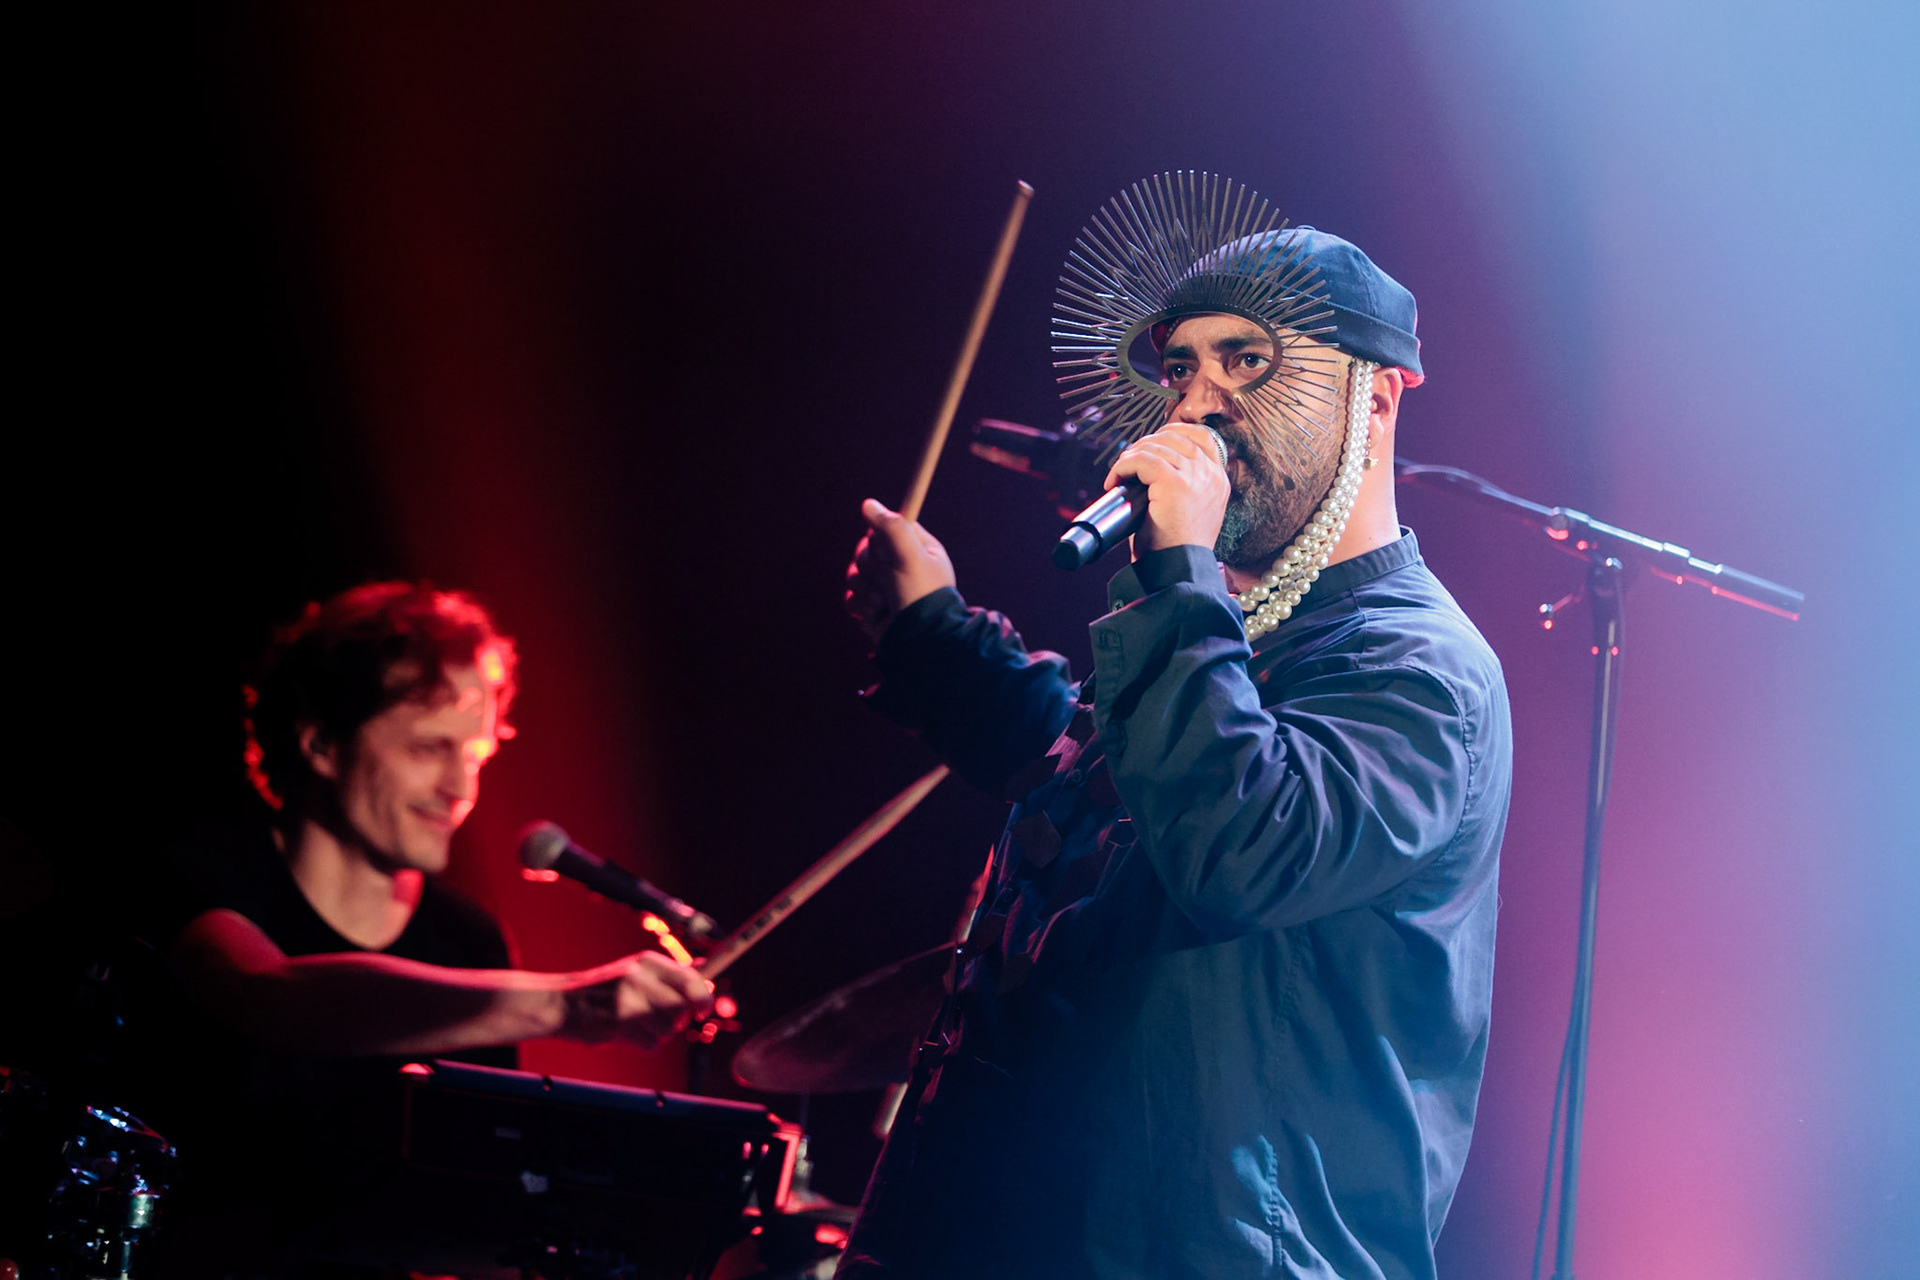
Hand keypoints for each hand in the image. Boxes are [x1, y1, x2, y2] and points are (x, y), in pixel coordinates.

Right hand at [562, 951, 715, 1048]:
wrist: (562, 1003)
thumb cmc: (607, 991)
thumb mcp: (638, 972)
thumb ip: (671, 974)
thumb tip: (708, 966)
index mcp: (648, 962)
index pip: (691, 978)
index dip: (704, 998)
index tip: (703, 1011)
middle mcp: (640, 976)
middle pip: (681, 1008)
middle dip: (677, 1021)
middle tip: (662, 1022)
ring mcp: (629, 999)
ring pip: (668, 1029)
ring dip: (658, 1035)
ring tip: (637, 1026)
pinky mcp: (618, 1022)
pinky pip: (650, 1044)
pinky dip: (642, 1045)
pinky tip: (625, 1034)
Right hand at [843, 499, 956, 640]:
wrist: (917, 642)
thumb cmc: (920, 597)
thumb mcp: (910, 557)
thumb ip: (891, 528)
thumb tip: (868, 504)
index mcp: (917, 549)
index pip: (887, 528)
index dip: (880, 540)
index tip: (886, 552)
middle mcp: (901, 566)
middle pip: (866, 550)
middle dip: (871, 568)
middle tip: (888, 581)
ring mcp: (885, 587)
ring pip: (855, 574)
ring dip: (865, 590)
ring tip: (883, 603)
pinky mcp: (872, 606)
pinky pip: (851, 596)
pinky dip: (860, 606)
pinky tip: (875, 614)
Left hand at [1103, 425, 1230, 554]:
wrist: (1176, 570)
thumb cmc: (1174, 546)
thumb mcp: (1188, 509)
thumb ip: (1182, 483)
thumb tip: (1149, 459)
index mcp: (1219, 480)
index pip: (1201, 436)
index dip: (1171, 432)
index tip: (1148, 445)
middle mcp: (1212, 474)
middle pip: (1174, 437)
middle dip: (1145, 445)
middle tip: (1126, 464)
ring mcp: (1196, 477)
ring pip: (1155, 447)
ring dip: (1130, 457)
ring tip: (1118, 475)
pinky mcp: (1175, 483)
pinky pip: (1142, 460)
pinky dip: (1123, 467)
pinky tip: (1114, 482)